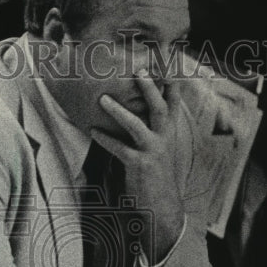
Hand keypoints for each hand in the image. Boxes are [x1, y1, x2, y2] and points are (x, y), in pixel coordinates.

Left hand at [92, 72, 184, 264]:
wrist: (163, 205)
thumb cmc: (156, 175)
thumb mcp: (158, 149)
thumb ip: (149, 130)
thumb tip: (132, 111)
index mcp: (169, 133)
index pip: (173, 103)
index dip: (171, 83)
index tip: (168, 61)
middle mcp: (164, 139)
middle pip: (160, 108)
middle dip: (151, 89)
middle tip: (140, 71)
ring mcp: (153, 152)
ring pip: (138, 126)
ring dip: (119, 111)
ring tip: (103, 99)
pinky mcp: (139, 165)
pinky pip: (120, 149)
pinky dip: (105, 139)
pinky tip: (93, 131)